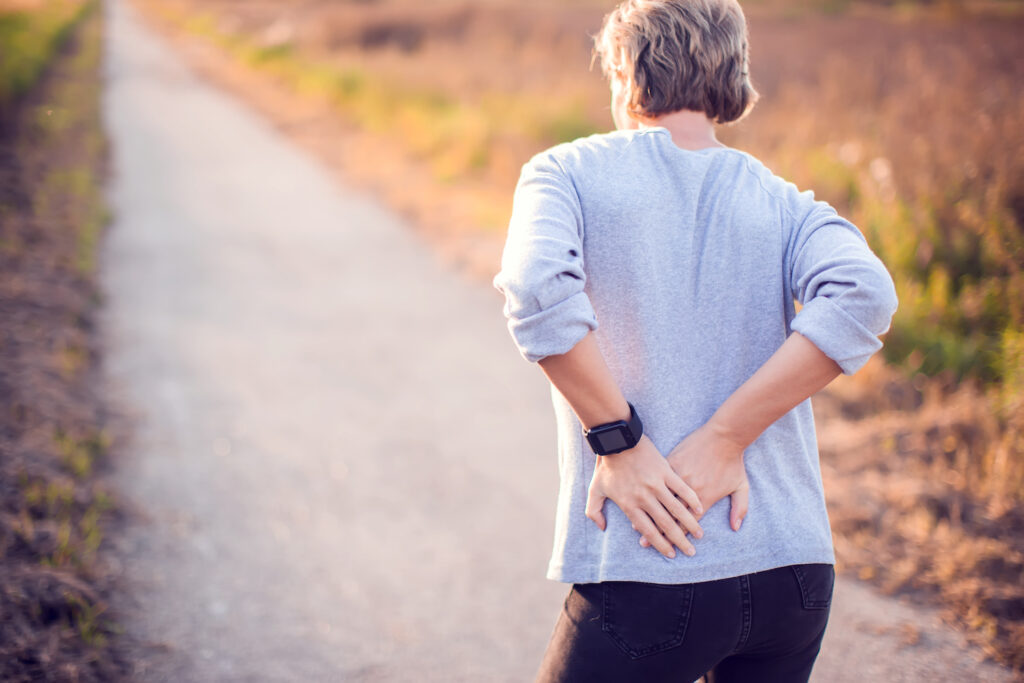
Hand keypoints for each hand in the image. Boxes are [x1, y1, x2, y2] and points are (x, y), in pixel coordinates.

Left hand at [586, 434, 703, 558]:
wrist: (616, 440)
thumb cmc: (605, 465)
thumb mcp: (594, 490)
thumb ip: (594, 512)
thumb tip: (602, 528)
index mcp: (629, 505)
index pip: (648, 531)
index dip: (660, 545)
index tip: (671, 554)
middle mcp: (644, 498)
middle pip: (665, 525)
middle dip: (679, 541)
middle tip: (690, 551)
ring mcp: (656, 484)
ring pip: (676, 509)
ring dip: (689, 524)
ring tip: (699, 535)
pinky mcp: (665, 470)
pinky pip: (681, 488)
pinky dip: (691, 500)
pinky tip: (699, 509)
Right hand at [639, 422, 748, 550]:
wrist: (723, 436)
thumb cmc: (733, 461)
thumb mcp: (742, 487)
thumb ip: (740, 509)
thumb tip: (736, 528)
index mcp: (705, 498)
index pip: (688, 523)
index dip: (676, 536)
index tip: (666, 548)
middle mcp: (690, 490)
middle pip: (671, 516)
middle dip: (658, 533)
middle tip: (645, 545)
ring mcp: (679, 476)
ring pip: (661, 500)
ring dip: (648, 516)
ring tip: (636, 530)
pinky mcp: (672, 464)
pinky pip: (658, 482)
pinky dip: (648, 494)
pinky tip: (637, 502)